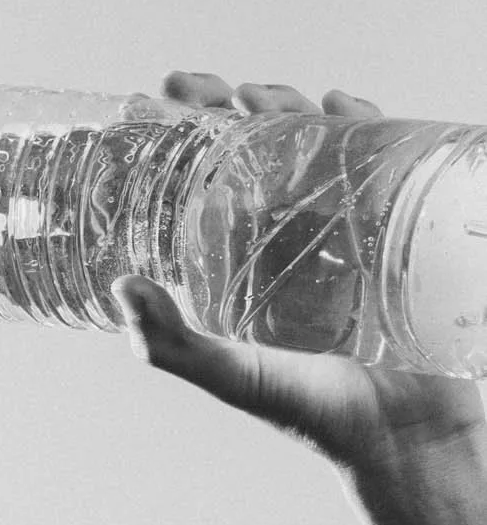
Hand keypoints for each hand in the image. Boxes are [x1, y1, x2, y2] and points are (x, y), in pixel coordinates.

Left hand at [113, 71, 486, 486]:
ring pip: (307, 140)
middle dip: (224, 107)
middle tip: (201, 90)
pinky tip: (343, 105)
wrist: (403, 433)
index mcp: (233, 262)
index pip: (192, 184)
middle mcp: (279, 236)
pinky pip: (377, 155)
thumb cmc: (312, 412)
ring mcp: (336, 224)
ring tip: (263, 96)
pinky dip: (361, 119)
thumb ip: (172, 345)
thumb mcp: (231, 376)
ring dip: (285, 105)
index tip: (144, 105)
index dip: (168, 141)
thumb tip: (121, 287)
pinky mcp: (390, 221)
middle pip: (247, 149)